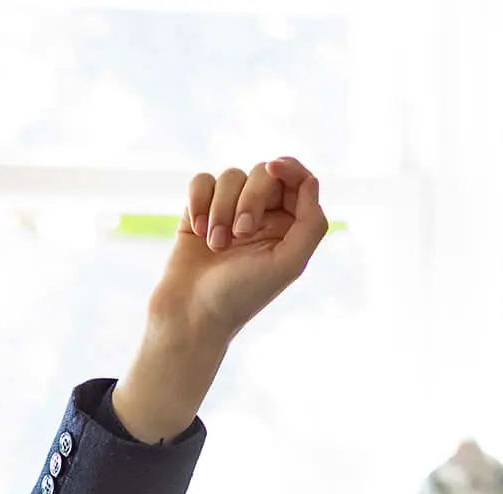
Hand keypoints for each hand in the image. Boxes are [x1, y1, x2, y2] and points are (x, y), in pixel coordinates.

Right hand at [112, 157, 326, 442]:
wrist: (190, 316)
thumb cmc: (241, 296)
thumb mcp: (289, 263)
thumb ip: (312, 222)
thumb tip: (309, 180)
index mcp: (289, 227)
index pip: (297, 180)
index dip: (289, 167)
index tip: (274, 168)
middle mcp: (261, 217)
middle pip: (262, 173)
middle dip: (250, 198)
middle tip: (241, 233)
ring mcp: (228, 213)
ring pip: (230, 177)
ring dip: (221, 209)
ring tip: (215, 245)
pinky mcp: (197, 213)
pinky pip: (201, 182)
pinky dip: (199, 200)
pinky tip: (196, 229)